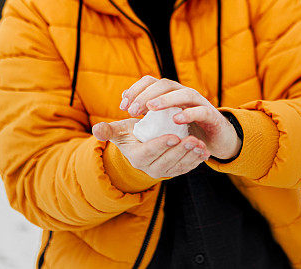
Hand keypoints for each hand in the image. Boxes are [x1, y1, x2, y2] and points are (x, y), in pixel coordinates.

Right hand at [92, 117, 209, 178]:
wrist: (142, 144)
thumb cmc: (131, 134)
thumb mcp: (120, 131)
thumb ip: (109, 130)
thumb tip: (96, 129)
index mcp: (136, 157)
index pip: (149, 152)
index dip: (161, 145)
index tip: (173, 136)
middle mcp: (149, 168)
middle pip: (166, 161)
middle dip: (180, 151)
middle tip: (192, 139)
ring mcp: (164, 170)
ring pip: (178, 166)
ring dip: (190, 156)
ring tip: (200, 145)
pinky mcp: (175, 170)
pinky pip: (186, 168)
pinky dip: (196, 161)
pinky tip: (204, 152)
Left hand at [120, 76, 241, 159]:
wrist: (214, 140)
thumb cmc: (185, 129)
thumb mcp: (162, 121)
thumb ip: (144, 110)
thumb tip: (123, 98)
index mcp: (170, 93)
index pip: (150, 81)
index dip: (135, 90)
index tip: (122, 107)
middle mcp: (184, 93)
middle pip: (165, 84)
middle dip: (146, 94)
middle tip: (132, 110)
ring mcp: (199, 103)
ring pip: (184, 93)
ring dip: (166, 99)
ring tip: (150, 108)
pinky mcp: (211, 116)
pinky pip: (201, 111)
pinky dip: (189, 113)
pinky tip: (176, 120)